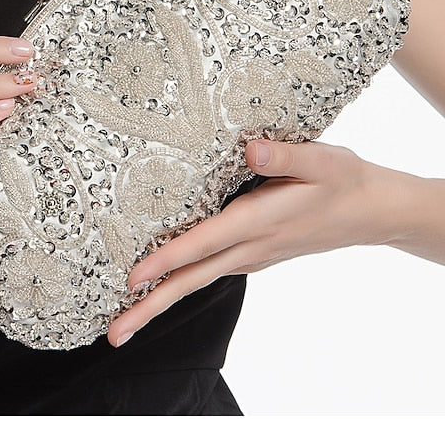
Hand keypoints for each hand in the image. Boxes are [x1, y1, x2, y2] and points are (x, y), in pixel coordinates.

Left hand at [107, 138, 412, 346]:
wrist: (369, 211)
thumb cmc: (342, 181)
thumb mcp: (321, 160)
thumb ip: (285, 155)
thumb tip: (251, 150)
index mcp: (259, 222)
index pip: (204, 244)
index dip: (168, 259)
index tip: (133, 278)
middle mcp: (251, 246)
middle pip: (193, 279)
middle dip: (152, 306)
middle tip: (115, 333)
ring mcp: (252, 255)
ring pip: (199, 280)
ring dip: (162, 300)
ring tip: (128, 318)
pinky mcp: (254, 254)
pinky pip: (211, 272)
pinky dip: (184, 282)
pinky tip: (166, 284)